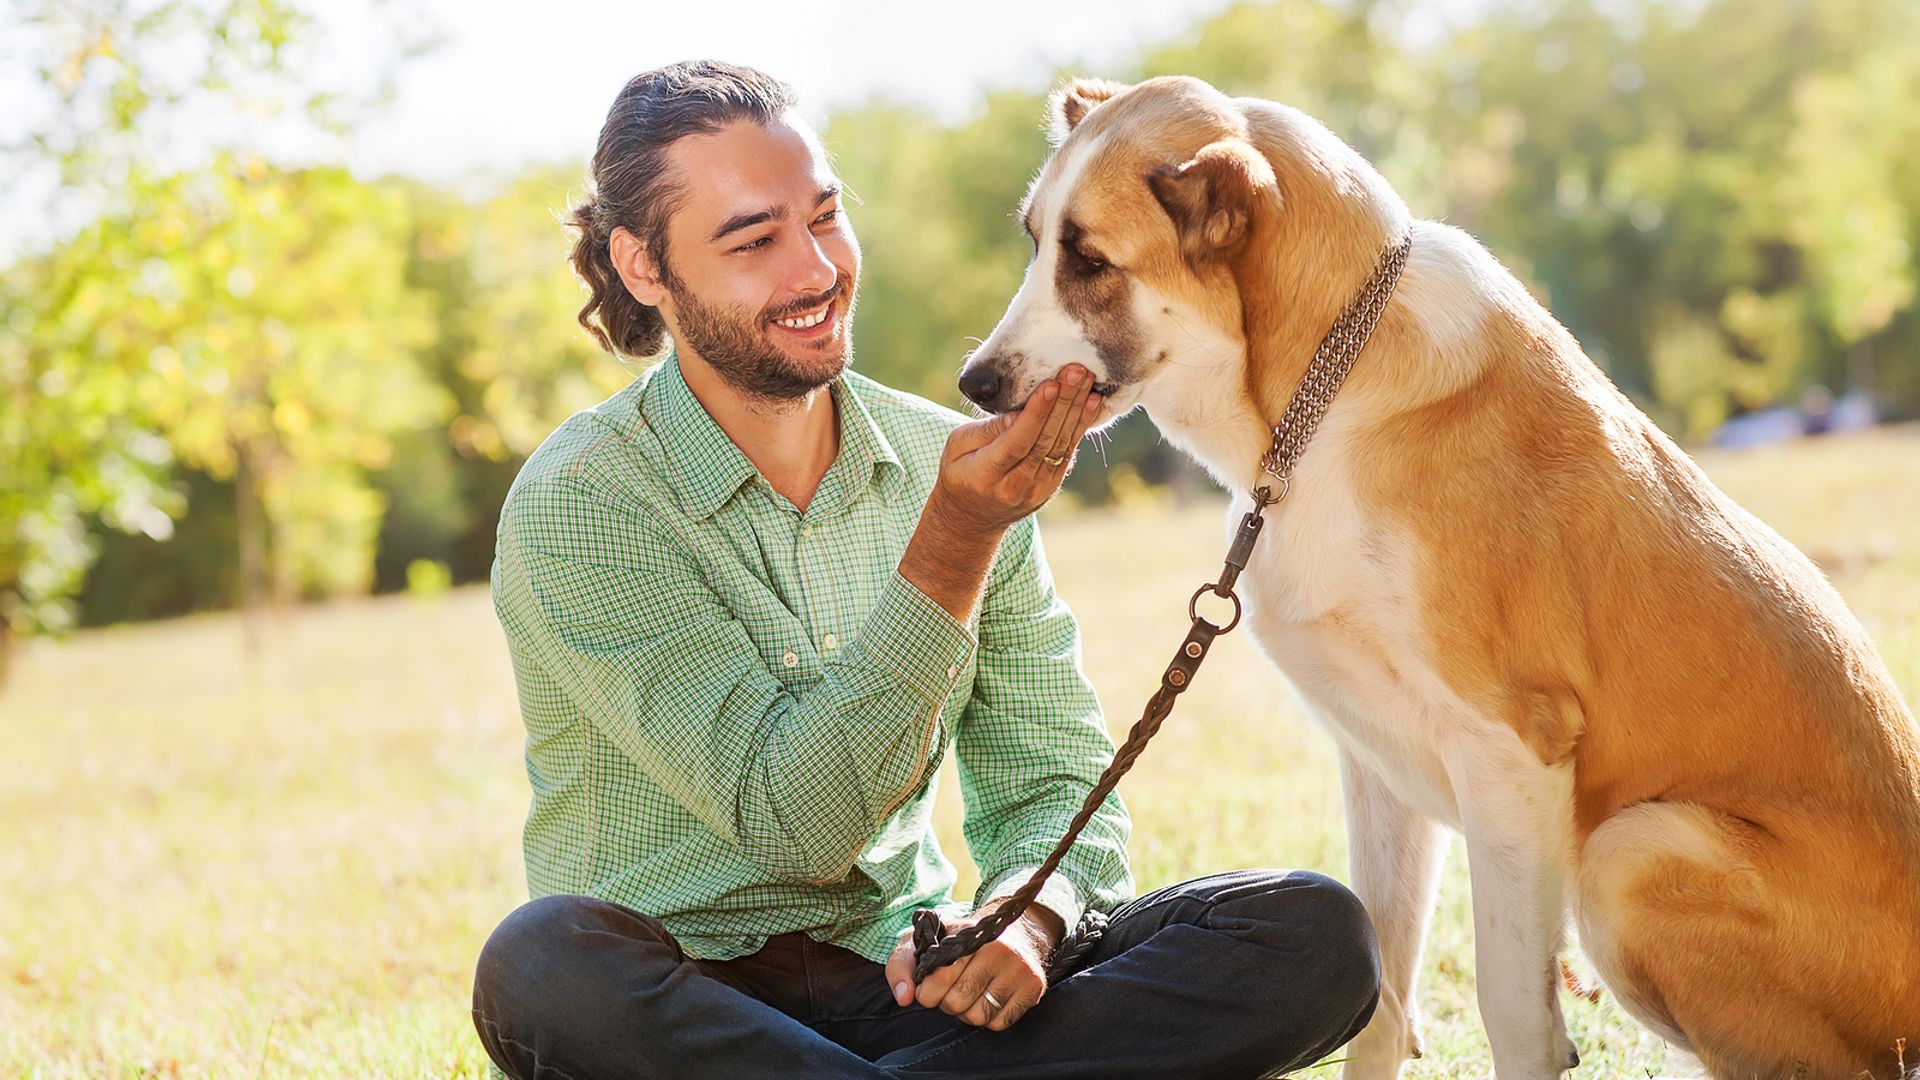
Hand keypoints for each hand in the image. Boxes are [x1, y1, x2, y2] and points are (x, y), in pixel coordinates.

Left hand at [883, 903, 1062, 1030]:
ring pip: (978, 1016)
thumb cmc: (960, 941)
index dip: (928, 993)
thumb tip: (904, 997)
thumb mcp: (925, 942)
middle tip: (951, 992)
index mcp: (968, 935)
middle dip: (947, 1004)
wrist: (1014, 930)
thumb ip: (901, 965)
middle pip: (957, 1002)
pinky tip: (988, 1000)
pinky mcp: (1034, 986)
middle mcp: (998, 949)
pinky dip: (989, 1019)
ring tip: (969, 996)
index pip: (940, 977)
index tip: (928, 991)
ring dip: (967, 1014)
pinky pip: (1000, 1023)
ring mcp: (1019, 968)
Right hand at [929, 364, 1102, 535]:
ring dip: (1078, 411)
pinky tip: (1091, 403)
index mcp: (986, 475)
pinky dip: (1080, 427)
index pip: (1017, 442)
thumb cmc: (960, 471)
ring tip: (1088, 380)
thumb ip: (987, 429)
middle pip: (1045, 442)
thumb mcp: (957, 446)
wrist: (971, 517)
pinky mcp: (1050, 488)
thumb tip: (1018, 412)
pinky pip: (1067, 453)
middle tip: (1077, 371)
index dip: (1036, 414)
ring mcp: (1036, 491)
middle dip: (1064, 403)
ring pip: (1061, 447)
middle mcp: (1015, 487)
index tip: (1051, 385)